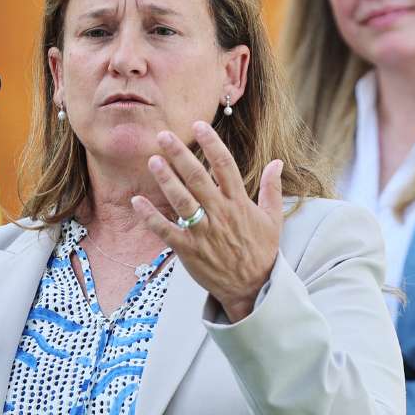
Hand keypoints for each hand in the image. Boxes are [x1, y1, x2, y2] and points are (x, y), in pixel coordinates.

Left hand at [132, 121, 283, 321]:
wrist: (252, 288)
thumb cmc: (261, 251)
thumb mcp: (273, 219)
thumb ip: (271, 189)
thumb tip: (277, 162)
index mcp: (239, 203)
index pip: (225, 166)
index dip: (212, 143)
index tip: (198, 125)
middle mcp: (221, 214)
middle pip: (198, 178)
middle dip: (180, 155)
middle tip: (164, 135)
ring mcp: (204, 232)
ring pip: (182, 201)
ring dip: (166, 180)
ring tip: (152, 160)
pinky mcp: (189, 250)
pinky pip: (167, 231)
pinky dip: (151, 217)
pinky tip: (137, 201)